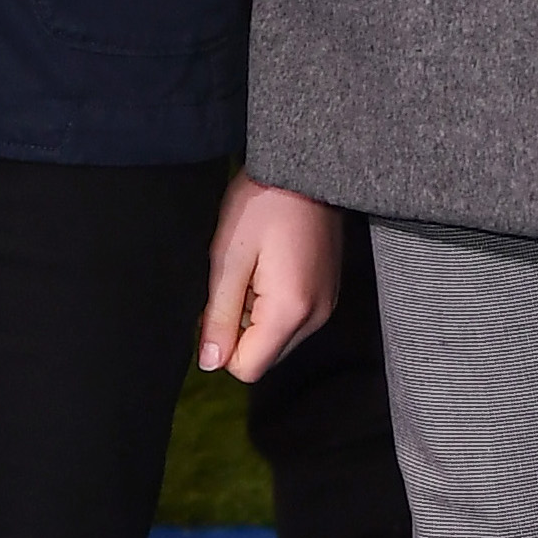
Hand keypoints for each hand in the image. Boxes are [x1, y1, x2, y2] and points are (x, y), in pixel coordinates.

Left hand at [197, 176, 342, 384]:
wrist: (304, 169)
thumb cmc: (264, 203)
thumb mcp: (227, 259)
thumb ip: (218, 316)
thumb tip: (209, 361)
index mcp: (289, 311)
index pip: (247, 368)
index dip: (222, 344)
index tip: (217, 305)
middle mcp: (315, 317)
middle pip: (264, 356)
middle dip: (239, 330)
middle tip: (235, 282)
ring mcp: (326, 305)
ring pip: (277, 338)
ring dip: (255, 316)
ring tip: (254, 270)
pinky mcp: (328, 293)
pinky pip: (293, 319)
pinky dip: (273, 304)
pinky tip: (269, 267)